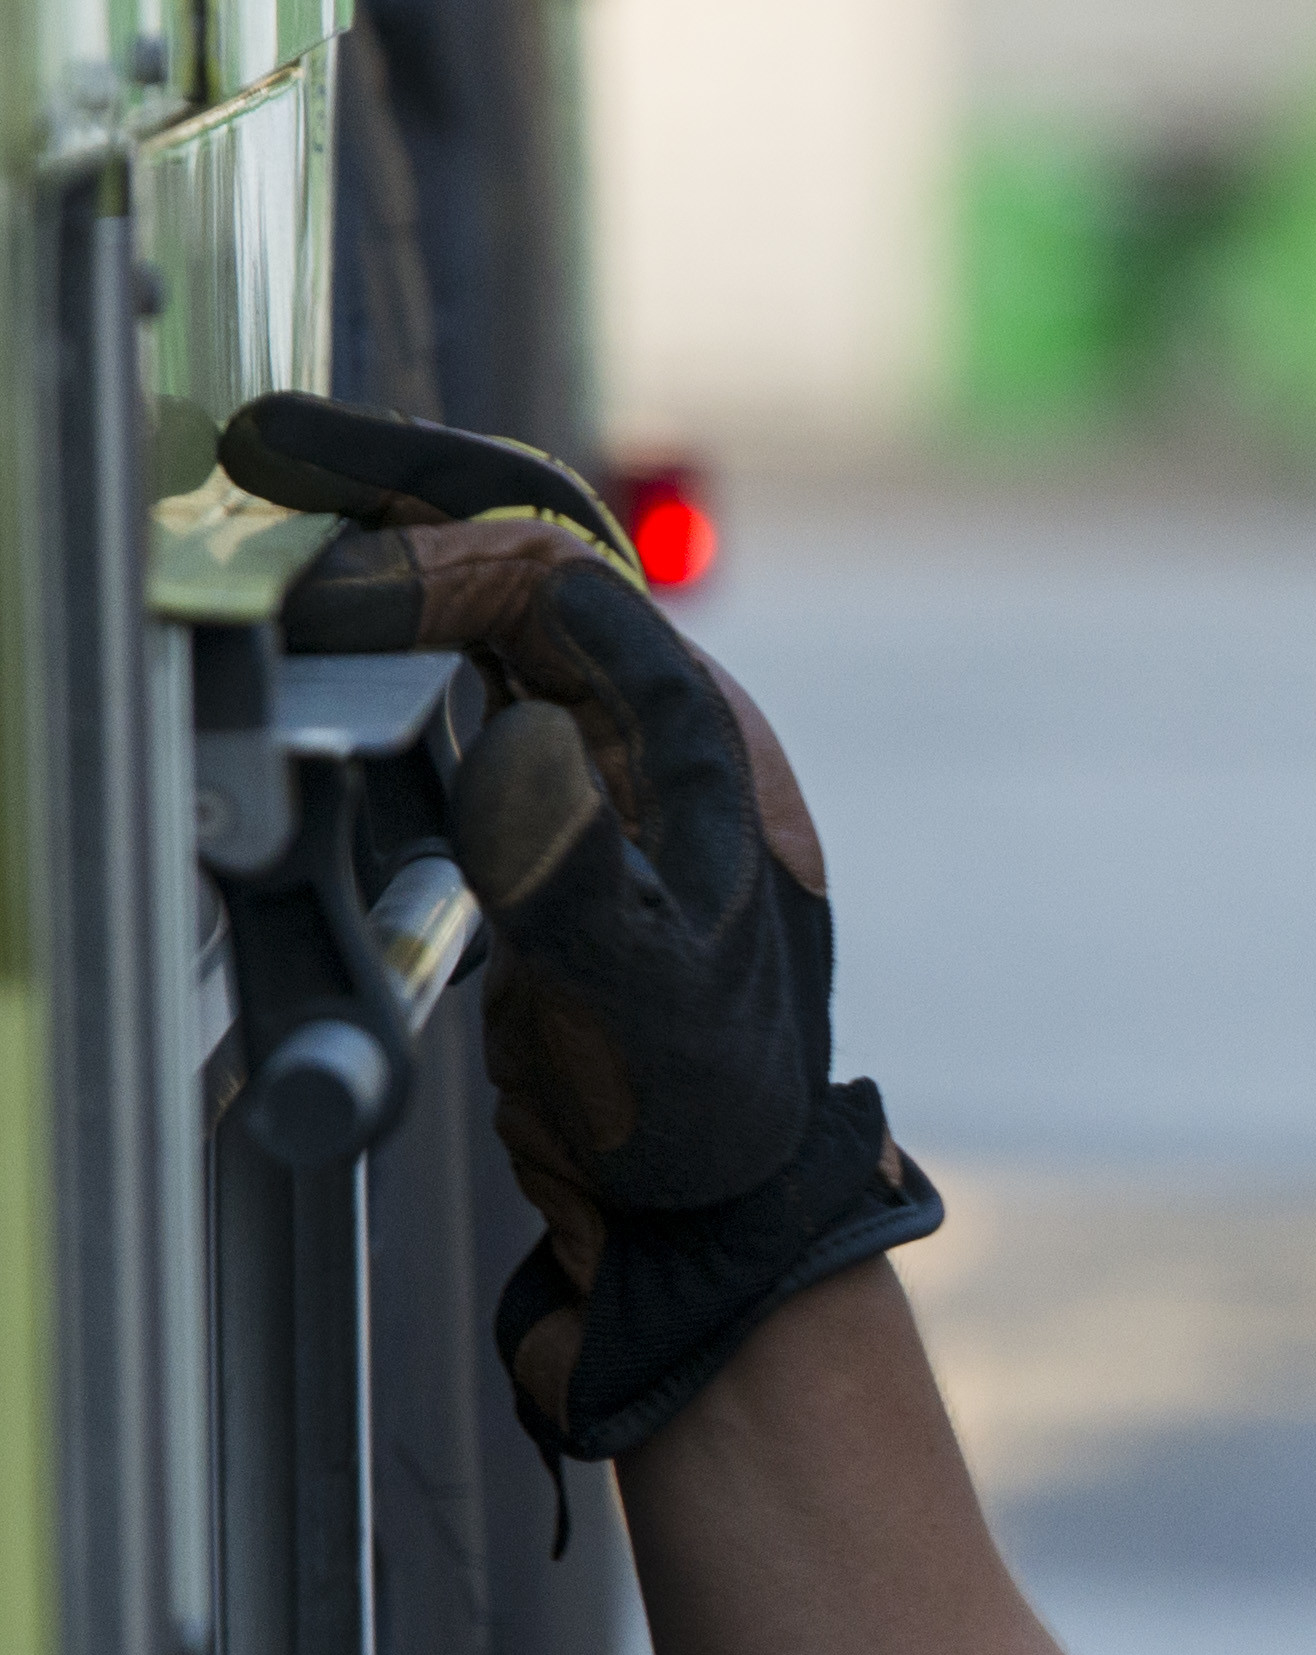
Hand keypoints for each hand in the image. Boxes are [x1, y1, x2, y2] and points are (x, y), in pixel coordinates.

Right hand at [216, 393, 934, 1457]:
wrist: (710, 1212)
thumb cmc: (697, 1114)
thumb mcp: (641, 1004)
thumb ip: (578, 882)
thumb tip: (526, 742)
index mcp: (702, 747)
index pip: (561, 589)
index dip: (434, 566)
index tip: (318, 602)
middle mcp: (662, 735)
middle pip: (534, 547)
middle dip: (405, 480)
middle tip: (266, 442)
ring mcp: (607, 770)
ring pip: (489, 603)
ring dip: (382, 542)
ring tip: (266, 499)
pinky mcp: (547, 820)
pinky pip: (456, 683)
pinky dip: (375, 638)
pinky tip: (297, 630)